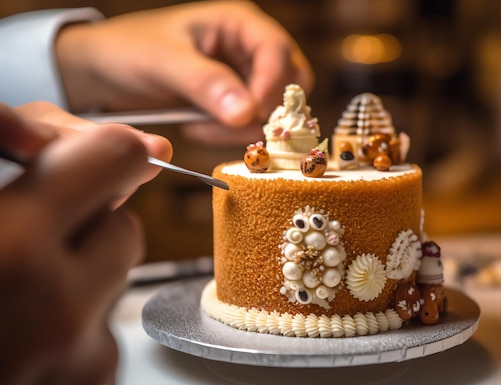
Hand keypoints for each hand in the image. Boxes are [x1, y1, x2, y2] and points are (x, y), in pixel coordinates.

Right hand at [0, 106, 150, 384]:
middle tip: (31, 242)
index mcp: (10, 251)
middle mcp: (60, 312)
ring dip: (76, 284)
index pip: (110, 159)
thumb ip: (9, 188)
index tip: (102, 156)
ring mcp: (85, 365)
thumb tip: (56, 144)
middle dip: (85, 227)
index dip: (103, 151)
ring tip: (13, 309)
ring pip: (115, 287)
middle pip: (123, 227)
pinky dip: (72, 337)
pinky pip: (102, 341)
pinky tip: (21, 353)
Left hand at [55, 1, 313, 144]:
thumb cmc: (127, 51)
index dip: (272, 85)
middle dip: (265, 110)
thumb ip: (206, 83)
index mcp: (238, 23)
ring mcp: (243, 77)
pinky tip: (197, 128)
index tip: (251, 115)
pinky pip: (251, 125)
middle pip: (290, 83)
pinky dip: (231, 134)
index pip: (278, 51)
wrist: (101, 73)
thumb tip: (247, 113)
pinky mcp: (233, 103)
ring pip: (273, 110)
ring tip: (200, 127)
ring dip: (245, 127)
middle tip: (231, 126)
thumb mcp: (164, 62)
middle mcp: (248, 48)